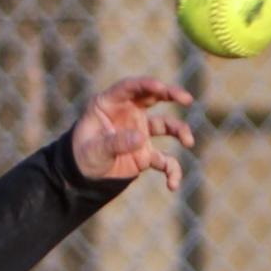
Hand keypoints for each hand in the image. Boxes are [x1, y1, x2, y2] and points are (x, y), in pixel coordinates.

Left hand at [71, 76, 194, 190]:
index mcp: (108, 105)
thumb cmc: (82, 156)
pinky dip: (171, 171)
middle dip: (172, 95)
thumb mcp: (93, 150)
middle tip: (186, 99)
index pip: (129, 88)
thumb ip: (115, 143)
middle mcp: (128, 114)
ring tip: (188, 141)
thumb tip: (140, 138)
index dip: (146, 85)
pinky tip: (172, 184)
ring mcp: (139, 132)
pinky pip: (164, 160)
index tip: (161, 88)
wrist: (82, 178)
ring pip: (166, 126)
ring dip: (179, 131)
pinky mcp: (146, 153)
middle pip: (153, 97)